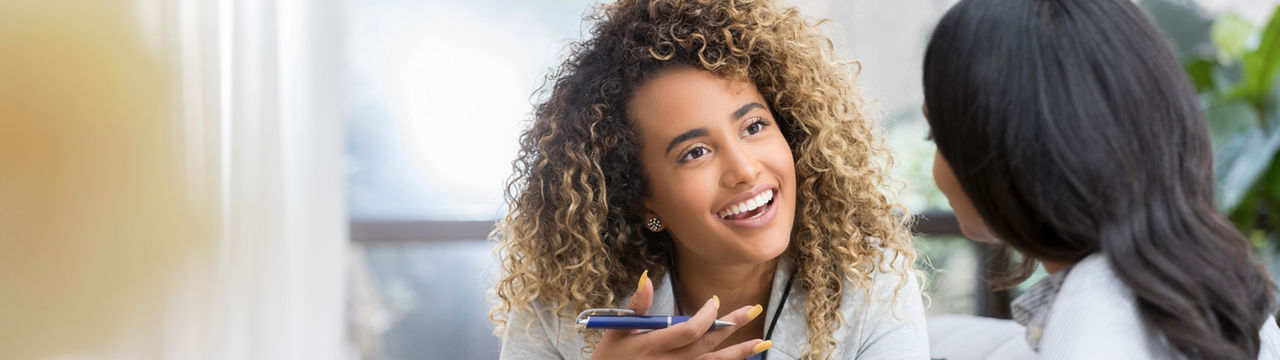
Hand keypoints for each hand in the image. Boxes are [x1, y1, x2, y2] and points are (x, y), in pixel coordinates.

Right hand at [589, 271, 771, 359]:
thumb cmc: (608, 356)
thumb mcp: (616, 329)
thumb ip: (636, 306)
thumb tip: (646, 278)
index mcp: (651, 346)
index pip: (689, 330)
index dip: (706, 316)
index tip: (715, 302)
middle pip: (707, 345)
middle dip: (732, 327)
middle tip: (753, 310)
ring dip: (739, 353)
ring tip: (762, 343)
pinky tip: (742, 359)